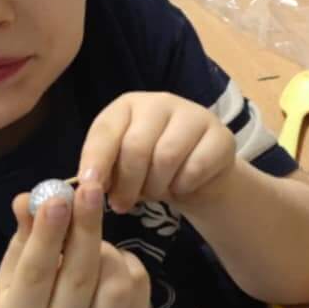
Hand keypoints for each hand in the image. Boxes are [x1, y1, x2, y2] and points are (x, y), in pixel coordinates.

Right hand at [0, 176, 150, 307]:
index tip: (57, 198)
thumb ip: (26, 235)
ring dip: (105, 249)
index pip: (35, 273)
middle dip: (85, 228)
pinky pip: (136, 282)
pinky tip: (109, 261)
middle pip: (78, 277)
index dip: (47, 235)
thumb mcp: (17, 268)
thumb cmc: (32, 295)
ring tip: (91, 241)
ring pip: (113, 283)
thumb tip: (28, 198)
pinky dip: (124, 260)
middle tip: (90, 188)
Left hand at [79, 92, 236, 214]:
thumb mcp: (119, 167)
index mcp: (128, 106)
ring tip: (154, 193)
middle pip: (136, 146)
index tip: (89, 187)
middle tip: (123, 205)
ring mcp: (194, 115)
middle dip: (127, 183)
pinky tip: (181, 186)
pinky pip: (196, 167)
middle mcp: (160, 103)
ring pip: (166, 157)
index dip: (95, 160)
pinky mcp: (221, 135)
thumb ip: (103, 171)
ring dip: (156, 186)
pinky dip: (183, 186)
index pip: (106, 130)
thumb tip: (87, 185)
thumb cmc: (149, 168)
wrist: (197, 175)